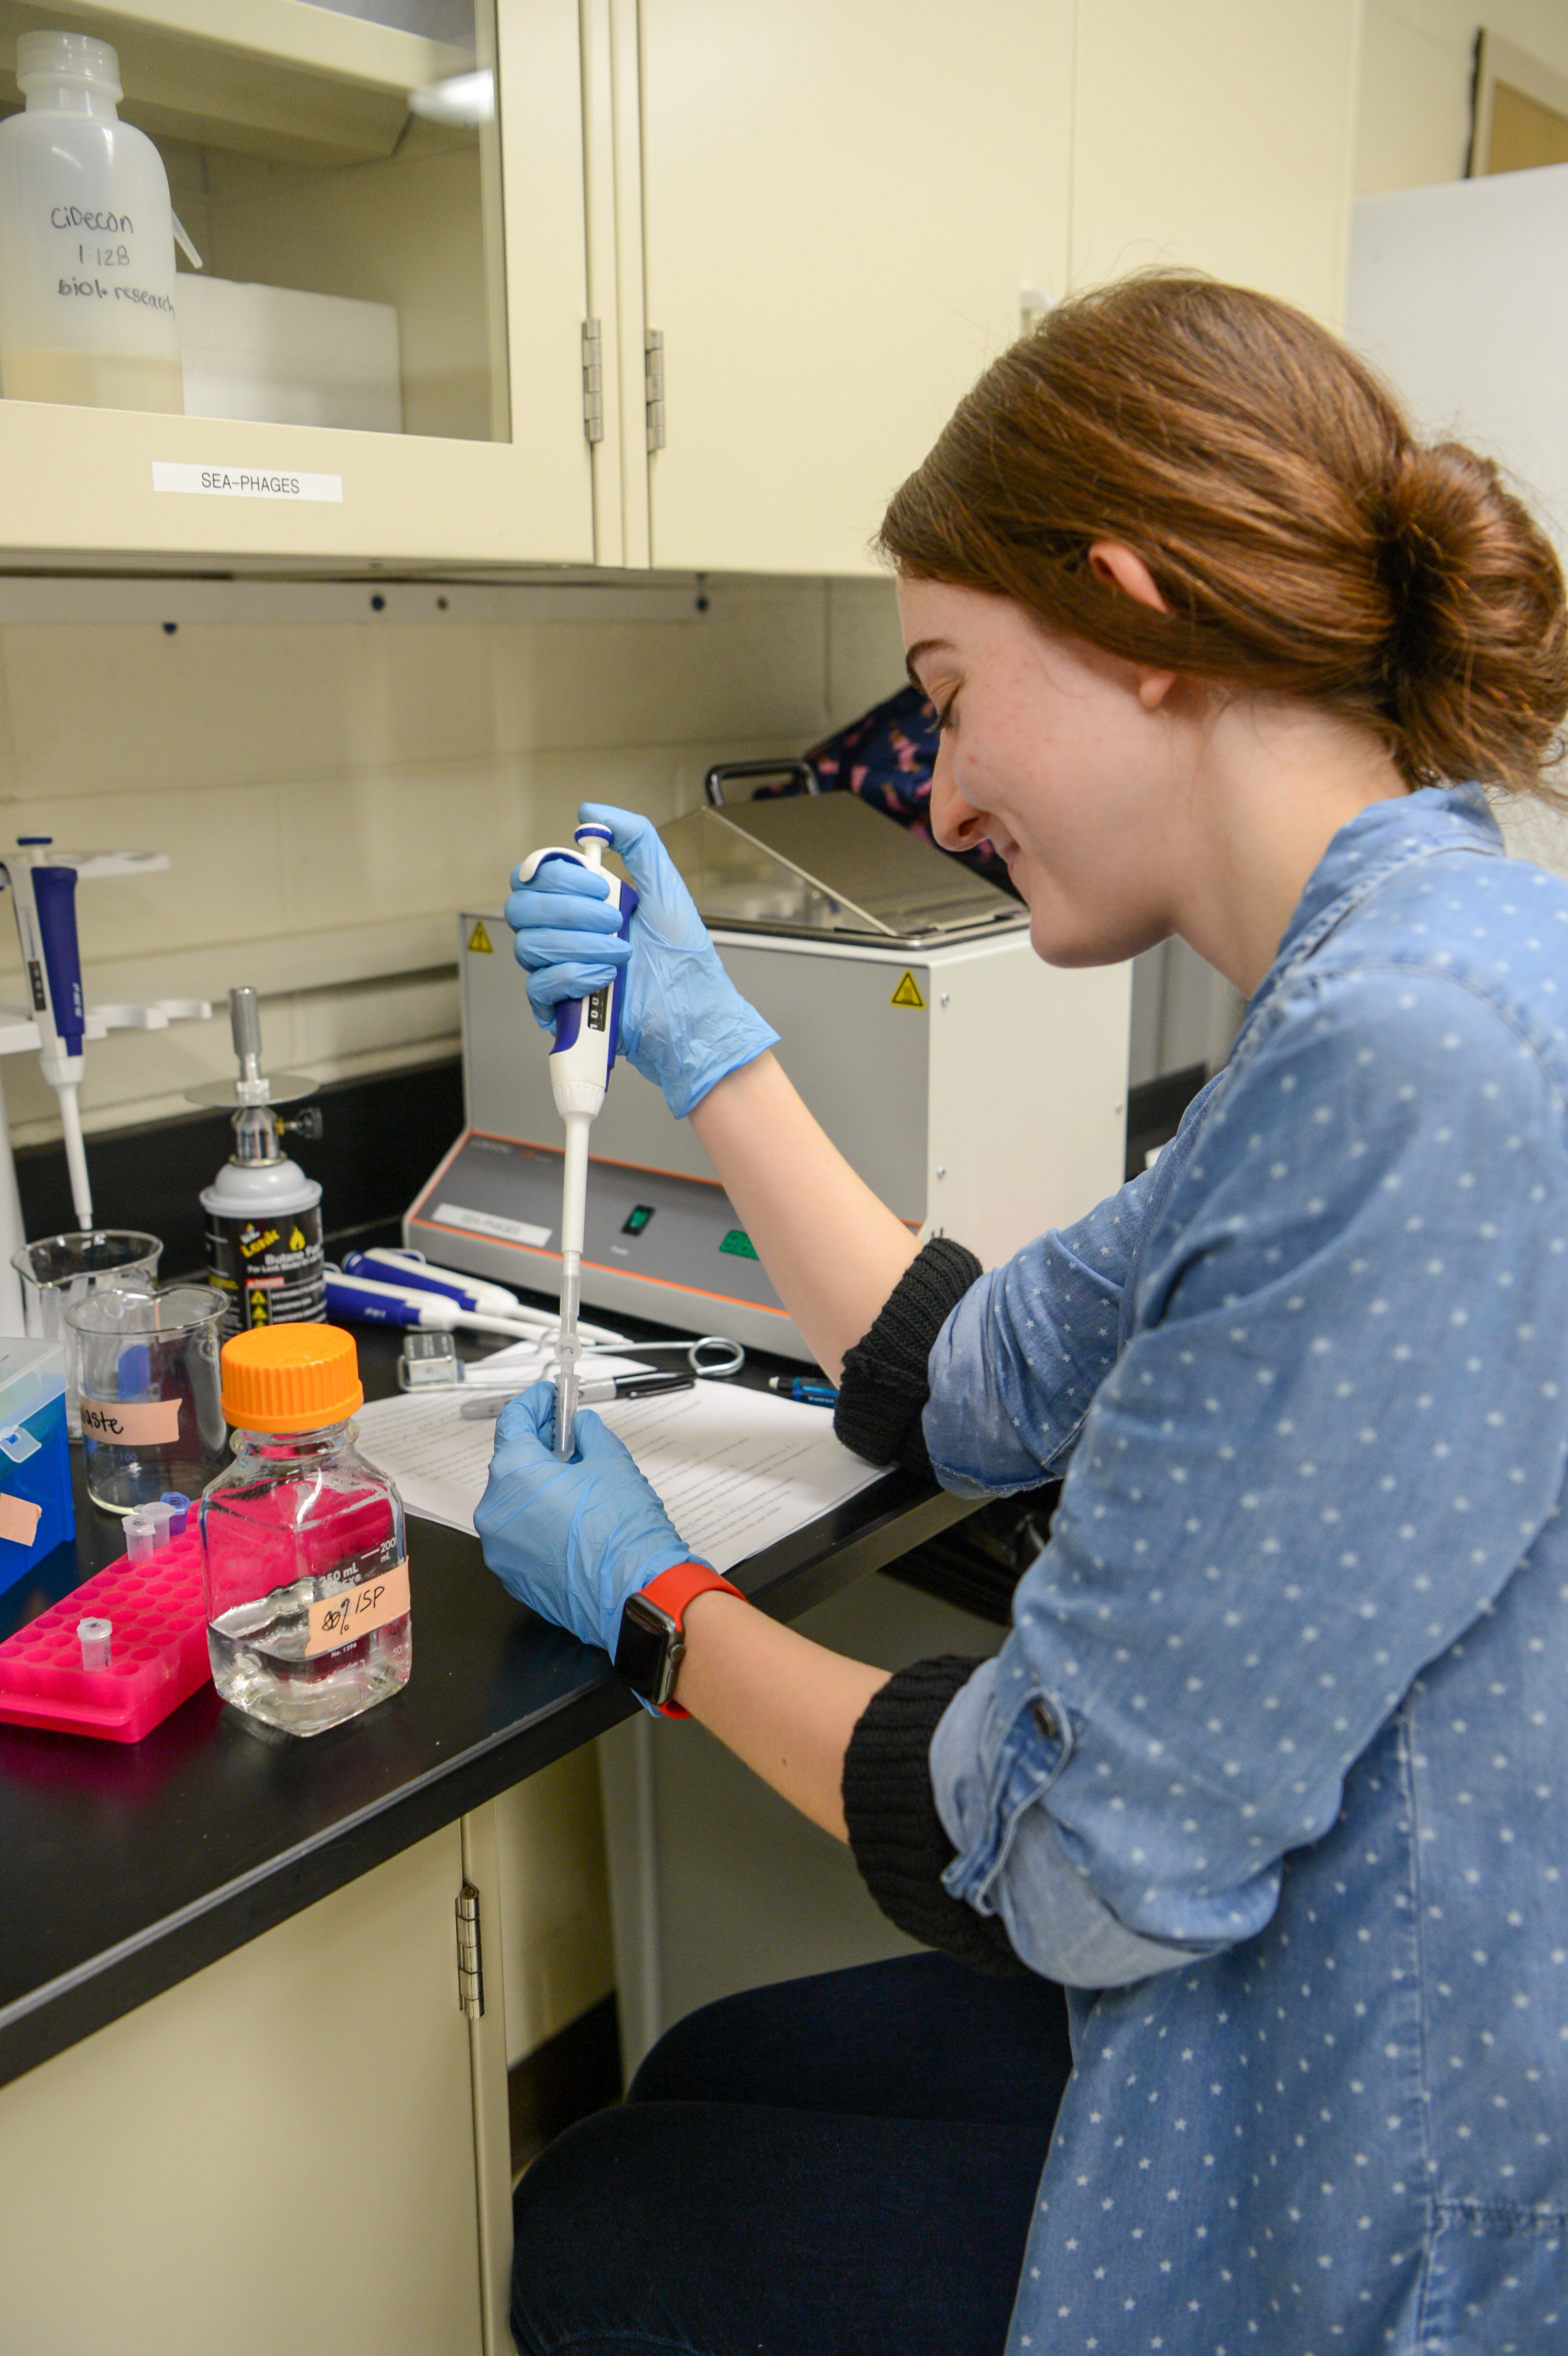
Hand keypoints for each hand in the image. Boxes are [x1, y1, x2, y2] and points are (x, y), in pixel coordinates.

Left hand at [474, 1381, 699, 1663]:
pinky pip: (520, 1534)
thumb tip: (580, 1427)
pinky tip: (571, 1517)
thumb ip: (588, 1434)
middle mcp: (496, 1512)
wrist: (634, 1594)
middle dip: (540, 1446)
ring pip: (515, 1502)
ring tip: (577, 1481)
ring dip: (540, 1486)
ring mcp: (501, 1548)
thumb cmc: (623, 1534)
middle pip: (511, 1463)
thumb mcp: (611, 1462)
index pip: (512, 1421)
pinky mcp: (512, 1574)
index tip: (547, 1397)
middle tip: (569, 1436)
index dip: (533, 1403)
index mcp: (514, 1475)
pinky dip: (539, 1520)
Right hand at [503, 802, 778, 1118]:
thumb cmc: (683, 958)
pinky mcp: (560, 1007)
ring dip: (577, 945)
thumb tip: (592, 813)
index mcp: (580, 903)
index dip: (558, 877)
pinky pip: (538, 986)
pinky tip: (605, 977)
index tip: (599, 886)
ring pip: (528, 946)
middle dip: (568, 911)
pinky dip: (573, 977)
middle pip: (520, 909)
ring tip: (620, 952)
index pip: (534, 876)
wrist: (694, 1013)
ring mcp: (558, 970)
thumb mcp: (665, 886)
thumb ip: (635, 839)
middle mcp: (563, 934)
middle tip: (612, 920)